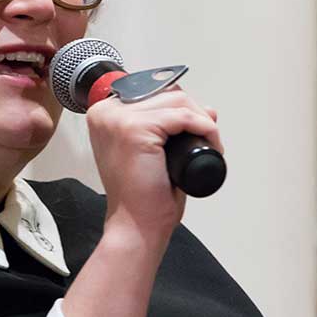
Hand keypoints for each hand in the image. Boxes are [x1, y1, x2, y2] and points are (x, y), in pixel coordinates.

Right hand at [85, 88, 222, 242]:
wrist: (135, 224)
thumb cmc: (142, 195)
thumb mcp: (153, 152)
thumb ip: (170, 129)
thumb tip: (207, 109)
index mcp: (104, 114)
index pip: (151, 92)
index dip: (181, 107)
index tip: (198, 128)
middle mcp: (105, 111)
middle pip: (165, 93)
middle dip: (195, 113)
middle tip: (209, 140)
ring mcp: (117, 118)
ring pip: (177, 101)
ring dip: (203, 122)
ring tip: (211, 146)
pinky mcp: (134, 128)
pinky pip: (183, 116)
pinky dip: (205, 128)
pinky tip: (212, 145)